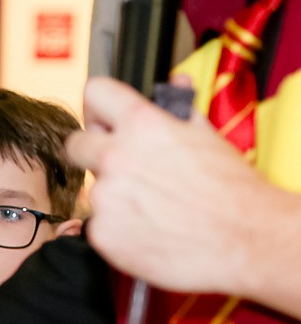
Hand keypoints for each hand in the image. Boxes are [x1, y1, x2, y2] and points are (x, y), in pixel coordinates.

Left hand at [71, 76, 299, 300]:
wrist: (248, 240)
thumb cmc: (234, 192)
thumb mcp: (208, 137)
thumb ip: (180, 109)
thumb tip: (176, 83)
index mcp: (143, 125)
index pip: (96, 93)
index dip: (100, 106)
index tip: (104, 118)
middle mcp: (117, 156)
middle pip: (75, 144)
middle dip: (94, 152)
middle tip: (123, 167)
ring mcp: (106, 196)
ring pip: (94, 190)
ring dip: (115, 196)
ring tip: (154, 207)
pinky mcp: (102, 232)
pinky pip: (98, 225)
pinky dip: (118, 229)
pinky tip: (150, 229)